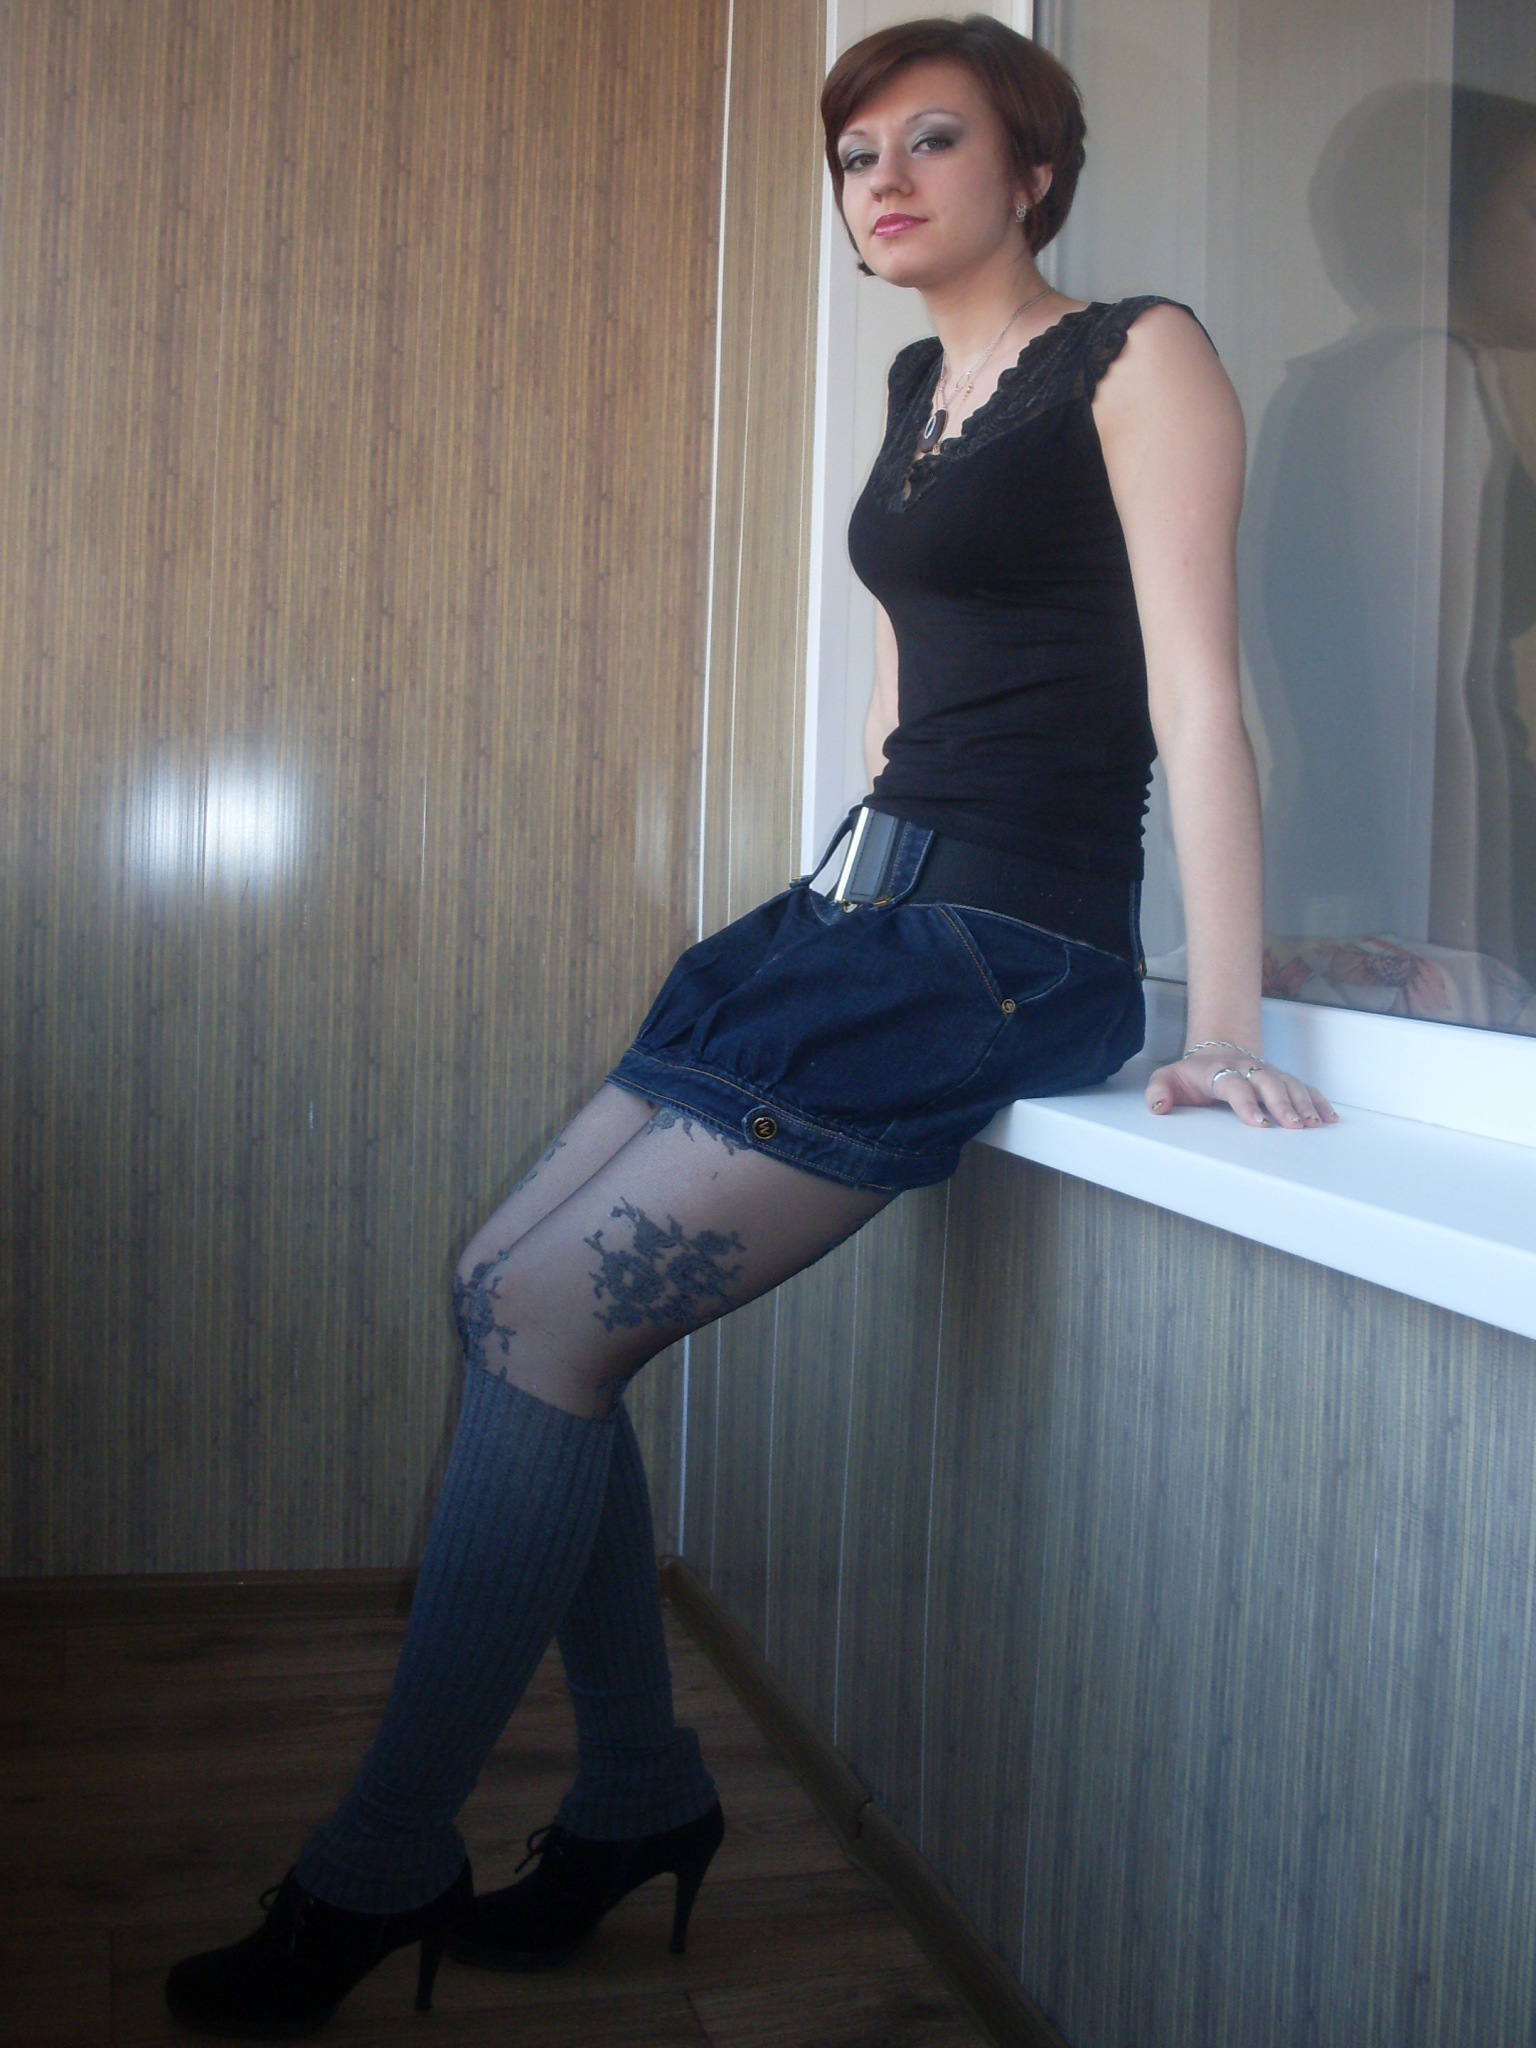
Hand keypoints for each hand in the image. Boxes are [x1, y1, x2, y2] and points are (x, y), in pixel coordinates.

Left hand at [1144, 1051, 1337, 1128]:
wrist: (1213, 1053)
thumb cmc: (1189, 1075)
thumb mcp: (1166, 1079)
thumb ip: (1158, 1091)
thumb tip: (1159, 1106)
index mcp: (1218, 1070)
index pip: (1234, 1084)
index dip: (1247, 1102)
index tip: (1259, 1123)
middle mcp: (1247, 1069)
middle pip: (1268, 1082)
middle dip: (1282, 1103)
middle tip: (1294, 1126)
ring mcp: (1266, 1072)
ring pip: (1289, 1083)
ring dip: (1304, 1103)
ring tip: (1314, 1125)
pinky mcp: (1281, 1079)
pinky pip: (1303, 1087)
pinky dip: (1317, 1101)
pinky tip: (1329, 1117)